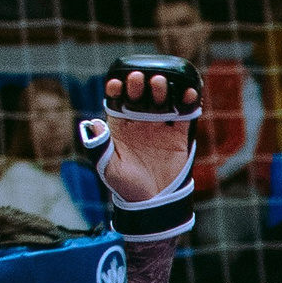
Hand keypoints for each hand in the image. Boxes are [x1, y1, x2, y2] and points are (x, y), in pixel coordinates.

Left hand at [100, 67, 198, 201]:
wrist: (152, 204)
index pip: (117, 102)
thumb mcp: (107, 168)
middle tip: (138, 78)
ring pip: (162, 102)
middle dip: (138, 87)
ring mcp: (160, 127)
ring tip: (160, 82)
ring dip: (162, 90)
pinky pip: (185, 115)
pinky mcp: (179, 136)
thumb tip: (91, 124)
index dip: (116, 91)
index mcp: (120, 127)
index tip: (115, 84)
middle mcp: (140, 122)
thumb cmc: (125, 187)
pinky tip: (190, 92)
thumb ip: (99, 147)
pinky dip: (188, 103)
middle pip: (140, 97)